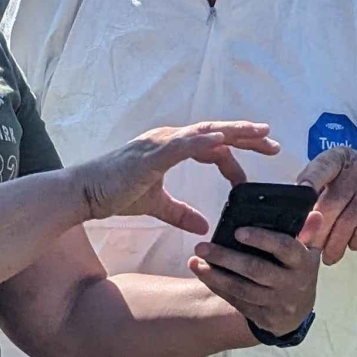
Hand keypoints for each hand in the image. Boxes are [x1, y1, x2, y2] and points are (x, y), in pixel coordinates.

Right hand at [71, 122, 279, 233]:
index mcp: (171, 148)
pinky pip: (182, 145)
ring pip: (204, 133)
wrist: (83, 193)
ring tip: (260, 133)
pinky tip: (224, 142)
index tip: (263, 151)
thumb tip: (203, 225)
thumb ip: (180, 213)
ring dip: (234, 132)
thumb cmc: (114, 194)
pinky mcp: (151, 154)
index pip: (212, 144)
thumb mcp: (155, 205)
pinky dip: (203, 142)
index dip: (238, 146)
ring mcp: (160, 143)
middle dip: (246, 135)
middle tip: (273, 140)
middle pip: (215, 133)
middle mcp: (168, 139)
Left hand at [188, 211, 323, 336]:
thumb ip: (307, 230)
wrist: (298, 312)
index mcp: (303, 262)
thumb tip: (314, 212)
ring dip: (215, 276)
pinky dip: (218, 288)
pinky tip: (204, 275)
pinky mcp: (263, 318)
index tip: (238, 231)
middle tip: (202, 247)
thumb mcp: (308, 250)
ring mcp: (278, 303)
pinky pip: (237, 302)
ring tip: (195, 261)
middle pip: (256, 270)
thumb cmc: (297, 270)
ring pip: (242, 289)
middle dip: (226, 258)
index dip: (262, 239)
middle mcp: (292, 284)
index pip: (284, 248)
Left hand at [296, 146, 356, 265]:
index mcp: (339, 157)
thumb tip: (294, 217)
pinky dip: (354, 244)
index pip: (322, 167)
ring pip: (348, 223)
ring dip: (334, 244)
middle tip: (308, 246)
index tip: (298, 198)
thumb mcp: (335, 173)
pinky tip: (351, 244)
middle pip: (332, 203)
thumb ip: (314, 188)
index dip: (310, 182)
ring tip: (327, 255)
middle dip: (317, 230)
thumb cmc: (354, 181)